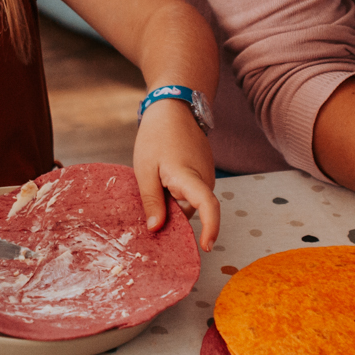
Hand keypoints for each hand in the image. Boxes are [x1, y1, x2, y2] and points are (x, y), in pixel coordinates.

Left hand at [132, 100, 220, 250]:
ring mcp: (205, 174)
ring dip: (171, 201)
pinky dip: (175, 193)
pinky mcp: (203, 171)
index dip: (210, 229)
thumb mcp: (144, 169)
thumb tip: (156, 229)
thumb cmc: (156, 135)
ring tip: (154, 181)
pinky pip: (190, 192)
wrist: (174, 107)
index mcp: (189, 177)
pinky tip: (162, 178)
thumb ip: (151, 201)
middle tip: (148, 203)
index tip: (206, 246)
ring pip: (189, 202)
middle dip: (172, 214)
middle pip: (191, 210)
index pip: (208, 206)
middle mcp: (204, 178)